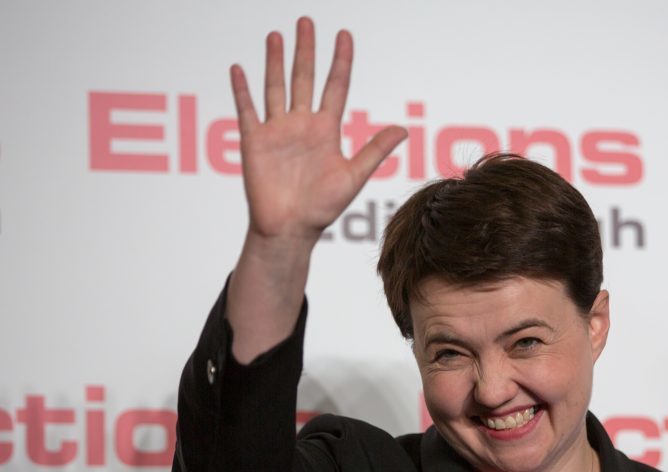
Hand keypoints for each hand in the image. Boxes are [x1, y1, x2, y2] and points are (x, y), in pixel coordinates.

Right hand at [230, 17, 405, 246]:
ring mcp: (277, 130)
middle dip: (306, 50)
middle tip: (307, 21)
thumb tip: (403, 129)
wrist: (290, 229)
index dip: (340, 61)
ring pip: (275, 87)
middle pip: (304, 78)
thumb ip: (375, 150)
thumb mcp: (353, 176)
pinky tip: (239, 68)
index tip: (344, 34)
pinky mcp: (255, 141)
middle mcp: (302, 124)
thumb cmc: (322, 208)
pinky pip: (247, 109)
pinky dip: (242, 89)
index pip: (336, 86)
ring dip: (274, 61)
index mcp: (326, 130)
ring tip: (276, 35)